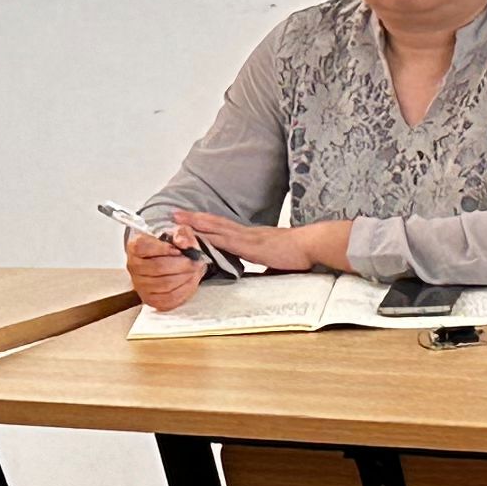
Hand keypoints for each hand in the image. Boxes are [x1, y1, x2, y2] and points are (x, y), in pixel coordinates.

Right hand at [124, 227, 204, 313]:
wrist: (170, 260)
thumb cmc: (171, 246)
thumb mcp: (178, 232)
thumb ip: (182, 234)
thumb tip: (184, 242)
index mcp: (135, 247)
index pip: (143, 247)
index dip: (163, 249)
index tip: (179, 250)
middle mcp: (134, 267)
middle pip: (158, 267)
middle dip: (182, 264)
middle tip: (196, 261)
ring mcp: (141, 285)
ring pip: (165, 284)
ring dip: (186, 277)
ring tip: (196, 270)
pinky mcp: (152, 299)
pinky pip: (170, 298)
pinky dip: (185, 289)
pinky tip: (192, 280)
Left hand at [179, 214, 324, 274]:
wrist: (311, 244)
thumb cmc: (300, 253)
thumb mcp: (279, 260)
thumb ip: (268, 265)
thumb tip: (265, 272)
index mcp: (254, 237)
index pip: (226, 228)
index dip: (209, 223)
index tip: (193, 220)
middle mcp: (247, 233)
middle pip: (216, 223)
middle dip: (195, 218)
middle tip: (176, 213)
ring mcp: (247, 238)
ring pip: (215, 228)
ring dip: (196, 223)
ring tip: (178, 219)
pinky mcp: (249, 245)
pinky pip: (223, 240)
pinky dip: (207, 236)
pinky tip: (195, 235)